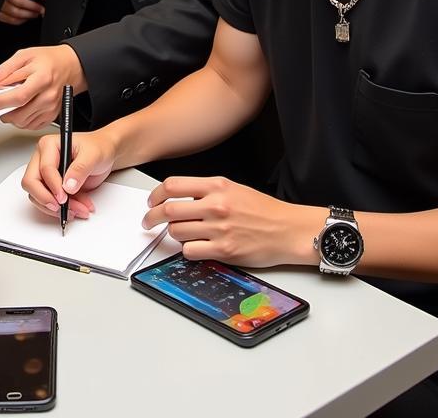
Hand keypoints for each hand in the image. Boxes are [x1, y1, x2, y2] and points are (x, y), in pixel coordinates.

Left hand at [0, 45, 85, 129]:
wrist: (69, 66)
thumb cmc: (48, 60)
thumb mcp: (24, 56)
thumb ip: (5, 70)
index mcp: (42, 78)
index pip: (18, 96)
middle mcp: (48, 96)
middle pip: (20, 114)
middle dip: (2, 111)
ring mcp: (51, 108)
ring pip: (23, 122)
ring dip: (11, 116)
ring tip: (11, 101)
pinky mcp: (51, 116)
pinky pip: (30, 126)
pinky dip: (21, 120)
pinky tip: (20, 107)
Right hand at [21, 129, 116, 219]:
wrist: (105, 153)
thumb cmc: (98, 147)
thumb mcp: (93, 155)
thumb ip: (80, 169)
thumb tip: (68, 186)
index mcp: (49, 146)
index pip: (43, 169)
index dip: (53, 185)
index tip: (64, 197)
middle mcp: (43, 159)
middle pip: (31, 183)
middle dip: (46, 199)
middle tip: (61, 207)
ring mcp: (45, 174)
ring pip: (38, 196)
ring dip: (56, 208)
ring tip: (78, 209)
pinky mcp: (52, 187)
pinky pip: (48, 203)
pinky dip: (62, 210)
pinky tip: (78, 208)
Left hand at [142, 176, 302, 267]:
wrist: (288, 229)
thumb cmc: (262, 209)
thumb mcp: (233, 188)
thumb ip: (205, 191)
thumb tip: (177, 198)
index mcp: (217, 185)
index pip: (173, 185)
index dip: (156, 194)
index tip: (152, 201)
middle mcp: (216, 205)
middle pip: (169, 210)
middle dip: (153, 217)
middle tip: (149, 221)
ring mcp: (219, 229)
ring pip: (177, 231)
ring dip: (173, 234)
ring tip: (180, 234)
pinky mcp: (224, 251)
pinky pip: (190, 251)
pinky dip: (187, 250)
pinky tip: (195, 247)